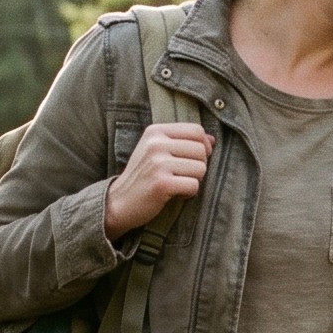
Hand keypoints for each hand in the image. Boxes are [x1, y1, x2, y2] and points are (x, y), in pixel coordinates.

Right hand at [103, 123, 214, 237]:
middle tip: (182, 176)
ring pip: (201, 168)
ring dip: (194, 180)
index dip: (204, 145)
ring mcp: (157, 163)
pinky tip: (174, 194)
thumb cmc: (143, 176)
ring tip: (177, 184)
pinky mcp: (162, 184)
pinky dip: (189, 193)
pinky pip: (194, 185)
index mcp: (155, 131)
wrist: (119, 202)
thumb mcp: (156, 151)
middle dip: (199, 166)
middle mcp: (156, 144)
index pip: (196, 130)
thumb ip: (183, 142)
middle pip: (201, 150)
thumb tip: (213, 140)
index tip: (195, 159)